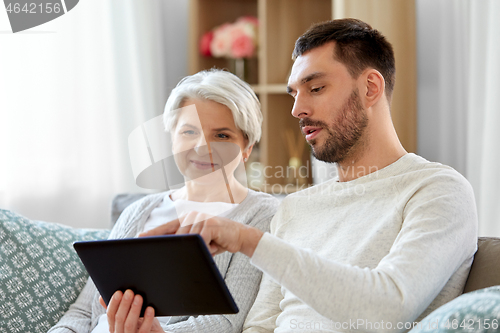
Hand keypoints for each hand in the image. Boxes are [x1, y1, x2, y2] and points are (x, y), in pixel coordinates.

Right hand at [99, 290, 162, 332]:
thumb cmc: (142, 323)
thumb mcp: (129, 313)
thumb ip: (119, 307)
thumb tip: (102, 297)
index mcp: (115, 326)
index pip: (110, 315)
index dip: (113, 303)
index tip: (118, 292)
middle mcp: (121, 332)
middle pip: (119, 318)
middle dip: (124, 304)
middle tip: (130, 292)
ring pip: (129, 324)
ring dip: (134, 309)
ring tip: (139, 297)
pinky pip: (143, 330)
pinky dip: (147, 319)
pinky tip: (150, 309)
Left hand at [139, 212, 263, 256]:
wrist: (240, 236)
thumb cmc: (217, 240)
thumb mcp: (198, 242)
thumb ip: (184, 243)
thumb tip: (166, 252)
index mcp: (186, 219)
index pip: (166, 227)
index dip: (153, 233)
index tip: (139, 238)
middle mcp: (192, 216)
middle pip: (177, 236)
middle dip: (177, 247)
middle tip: (179, 253)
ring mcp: (201, 218)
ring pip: (189, 240)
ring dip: (200, 249)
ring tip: (210, 246)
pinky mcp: (211, 225)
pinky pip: (202, 241)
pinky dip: (207, 248)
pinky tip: (214, 246)